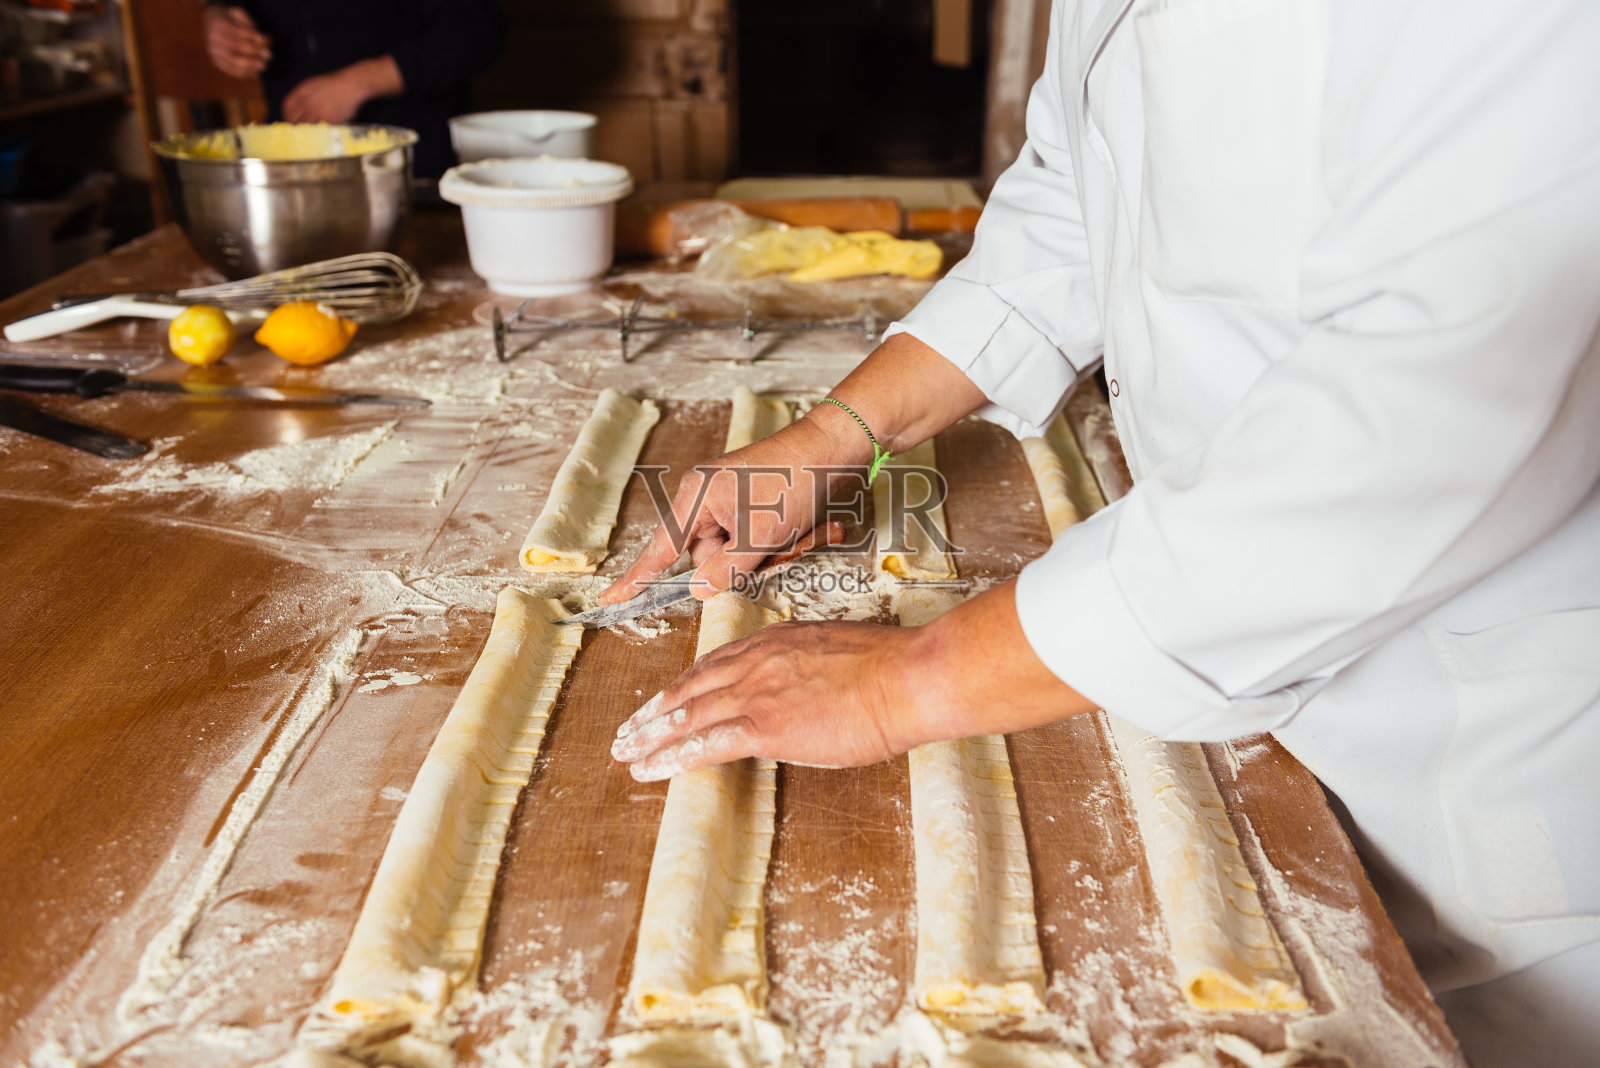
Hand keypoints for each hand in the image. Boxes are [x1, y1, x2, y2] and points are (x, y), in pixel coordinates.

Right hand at [204, 6, 270, 78]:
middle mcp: (213, 39)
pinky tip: (255, 73)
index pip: (237, 32)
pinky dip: (245, 74)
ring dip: (251, 66)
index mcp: (218, 24)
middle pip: (236, 48)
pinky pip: (231, 71)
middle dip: (254, 52)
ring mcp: (213, 52)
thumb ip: (249, 23)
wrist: (210, 22)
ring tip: (263, 66)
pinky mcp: (216, 62)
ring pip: (233, 62)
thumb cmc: (230, 18)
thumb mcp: (238, 13)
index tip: (263, 39)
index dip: (251, 36)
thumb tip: (262, 40)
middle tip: (268, 55)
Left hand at [282, 56, 402, 123]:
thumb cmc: (334, 85)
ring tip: (310, 133)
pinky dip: (319, 132)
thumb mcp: (313, 84)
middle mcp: (306, 101)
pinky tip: (322, 131)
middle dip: (294, 126)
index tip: (290, 121)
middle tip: (298, 131)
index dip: (287, 116)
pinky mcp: (328, 119)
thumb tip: (296, 109)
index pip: (287, 107)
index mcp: (301, 92)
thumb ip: (303, 95)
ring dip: (306, 131)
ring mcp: (317, 111)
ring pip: (304, 126)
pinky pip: (319, 129)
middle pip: (292, 119)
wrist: (351, 85)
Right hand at [600, 410, 871, 604]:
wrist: (835, 446)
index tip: (610, 600)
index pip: (660, 549)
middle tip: (778, 545)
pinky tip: (806, 526)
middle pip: (709, 556)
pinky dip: (781, 541)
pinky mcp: (754, 502)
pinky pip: (757, 538)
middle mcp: (707, 497)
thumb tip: (698, 591)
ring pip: (739, 552)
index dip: (636, 579)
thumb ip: (726, 569)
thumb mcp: (760, 536)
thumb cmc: (795, 482)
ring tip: (798, 529)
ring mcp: (731, 499)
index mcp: (696, 498)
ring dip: (770, 552)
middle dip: (745, 562)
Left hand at [611, 618, 920, 779]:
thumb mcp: (838, 654)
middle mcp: (756, 661)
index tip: (665, 701)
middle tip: (628, 729)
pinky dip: (672, 758)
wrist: (909, 678)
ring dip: (650, 737)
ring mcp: (758, 692)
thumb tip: (805, 691)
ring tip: (626, 753)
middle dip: (653, 711)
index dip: (684, 686)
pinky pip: (705, 745)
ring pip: (687, 715)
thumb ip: (809, 670)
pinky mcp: (765, 726)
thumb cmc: (892, 669)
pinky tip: (652, 769)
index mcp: (775, 641)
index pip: (715, 664)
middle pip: (689, 687)